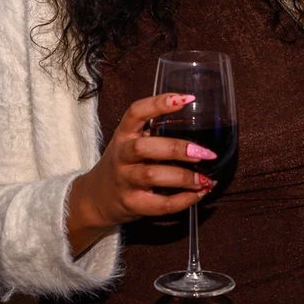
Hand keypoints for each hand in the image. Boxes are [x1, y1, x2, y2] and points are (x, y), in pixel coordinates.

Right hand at [67, 92, 215, 254]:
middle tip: (205, 152)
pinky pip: (160, 204)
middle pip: (145, 148)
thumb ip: (155, 133)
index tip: (185, 99)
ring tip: (206, 178)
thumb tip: (199, 126)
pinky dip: (183, 200)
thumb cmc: (124, 164)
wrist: (98, 198)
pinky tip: (199, 193)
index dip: (158, 104)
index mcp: (124, 135)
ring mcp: (125, 180)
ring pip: (152, 175)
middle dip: (177, 149)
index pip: (135, 113)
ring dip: (184, 177)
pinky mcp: (133, 204)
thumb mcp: (131, 143)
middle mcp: (122, 155)